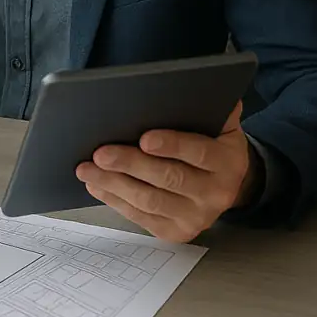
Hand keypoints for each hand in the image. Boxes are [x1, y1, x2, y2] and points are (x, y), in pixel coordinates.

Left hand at [76, 101, 255, 242]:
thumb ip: (211, 106)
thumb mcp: (221, 124)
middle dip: (131, 164)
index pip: (200, 153)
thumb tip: (196, 84)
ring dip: (115, 184)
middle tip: (100, 153)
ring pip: (150, 201)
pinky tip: (96, 184)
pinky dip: (115, 200)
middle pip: (169, 179)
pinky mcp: (176, 232)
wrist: (228, 185)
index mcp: (228, 162)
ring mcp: (196, 217)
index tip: (144, 138)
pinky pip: (141, 217)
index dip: (173, 145)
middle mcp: (216, 194)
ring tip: (87, 168)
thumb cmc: (213, 144)